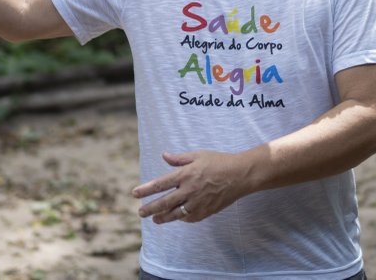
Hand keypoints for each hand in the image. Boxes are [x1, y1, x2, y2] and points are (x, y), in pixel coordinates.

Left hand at [131, 150, 251, 224]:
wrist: (240, 175)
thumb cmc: (219, 162)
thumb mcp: (198, 155)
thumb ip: (179, 158)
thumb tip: (164, 156)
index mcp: (186, 174)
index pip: (161, 184)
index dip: (146, 190)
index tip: (135, 194)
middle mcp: (190, 189)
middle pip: (164, 202)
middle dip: (150, 209)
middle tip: (141, 212)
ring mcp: (198, 202)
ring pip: (175, 214)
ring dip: (162, 217)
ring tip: (154, 219)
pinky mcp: (206, 211)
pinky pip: (189, 218)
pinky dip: (181, 218)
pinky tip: (176, 217)